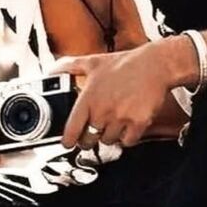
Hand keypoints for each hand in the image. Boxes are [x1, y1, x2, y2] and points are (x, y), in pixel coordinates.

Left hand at [52, 44, 170, 148]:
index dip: (68, 140)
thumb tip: (51, 70)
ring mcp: (120, 118)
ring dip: (109, 136)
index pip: (72, 128)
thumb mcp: (93, 62)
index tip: (67, 143)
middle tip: (92, 133)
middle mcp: (103, 110)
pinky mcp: (138, 123)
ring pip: (108, 141)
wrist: (155, 65)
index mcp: (89, 97)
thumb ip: (69, 66)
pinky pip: (127, 142)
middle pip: (89, 140)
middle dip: (89, 139)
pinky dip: (127, 138)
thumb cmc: (125, 64)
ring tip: (113, 123)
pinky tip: (127, 126)